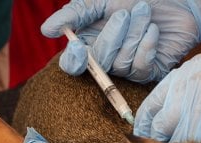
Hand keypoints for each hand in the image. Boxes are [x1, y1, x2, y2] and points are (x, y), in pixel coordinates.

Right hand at [41, 0, 200, 82]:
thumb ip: (76, 14)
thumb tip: (46, 30)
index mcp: (90, 40)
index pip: (72, 65)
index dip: (73, 61)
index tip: (78, 48)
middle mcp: (107, 57)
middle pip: (98, 63)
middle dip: (112, 37)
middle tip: (126, 12)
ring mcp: (128, 66)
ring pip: (121, 65)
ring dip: (134, 35)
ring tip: (145, 13)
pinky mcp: (149, 71)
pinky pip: (141, 68)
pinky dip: (147, 46)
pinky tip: (154, 30)